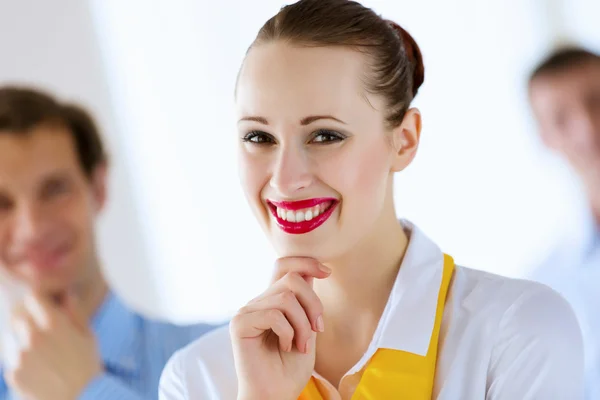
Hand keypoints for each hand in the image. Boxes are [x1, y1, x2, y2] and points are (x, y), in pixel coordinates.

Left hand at [6, 292, 102, 399]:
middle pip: (18, 318)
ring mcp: (20, 356)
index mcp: (54, 323)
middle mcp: (33, 336)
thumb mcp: (88, 335)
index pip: (32, 298)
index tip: (42, 307)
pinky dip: (20, 362)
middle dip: (29, 323)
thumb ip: (75, 313)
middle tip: (42, 334)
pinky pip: (11, 361)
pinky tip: (37, 369)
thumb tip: (67, 295)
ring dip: (22, 342)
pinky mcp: (12, 373)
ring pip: (12, 339)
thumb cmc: (88, 366)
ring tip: (41, 355)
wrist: (82, 398)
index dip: (38, 302)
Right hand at [231, 257, 330, 399]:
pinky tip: (285, 346)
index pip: (283, 265)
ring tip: (302, 345)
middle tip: (319, 329)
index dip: (306, 261)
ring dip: (303, 325)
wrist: (276, 394)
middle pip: (292, 279)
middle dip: (313, 303)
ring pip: (286, 298)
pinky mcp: (239, 323)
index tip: (327, 272)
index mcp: (273, 300)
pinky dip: (288, 332)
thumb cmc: (290, 367)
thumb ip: (306, 301)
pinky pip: (274, 314)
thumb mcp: (307, 328)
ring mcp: (247, 311)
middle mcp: (258, 301)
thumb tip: (313, 271)